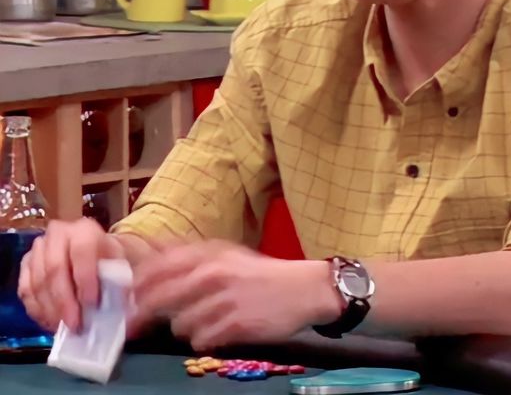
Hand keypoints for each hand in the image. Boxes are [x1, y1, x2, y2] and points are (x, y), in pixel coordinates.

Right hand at [17, 218, 124, 332]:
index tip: (93, 303)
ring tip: (66, 328)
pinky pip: (26, 292)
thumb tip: (124, 308)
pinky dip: (38, 311)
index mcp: (84, 229)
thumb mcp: (125, 266)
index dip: (86, 278)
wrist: (97, 254)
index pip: (82, 250)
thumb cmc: (111, 260)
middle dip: (64, 301)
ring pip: (37, 283)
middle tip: (75, 325)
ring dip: (51, 310)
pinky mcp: (25, 266)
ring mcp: (38, 250)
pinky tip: (53, 323)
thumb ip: (124, 283)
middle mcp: (57, 234)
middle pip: (54, 269)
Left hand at [128, 240, 339, 350]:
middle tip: (133, 327)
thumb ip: (192, 260)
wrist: (301, 289)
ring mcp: (221, 299)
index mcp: (209, 253)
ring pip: (178, 323)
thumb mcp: (227, 256)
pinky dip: (205, 338)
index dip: (135, 286)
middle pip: (158, 298)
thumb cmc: (261, 273)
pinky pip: (200, 339)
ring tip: (204, 320)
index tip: (125, 300)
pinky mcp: (233, 324)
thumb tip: (151, 266)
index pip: (157, 267)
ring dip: (184, 326)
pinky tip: (219, 330)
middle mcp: (211, 273)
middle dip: (142, 315)